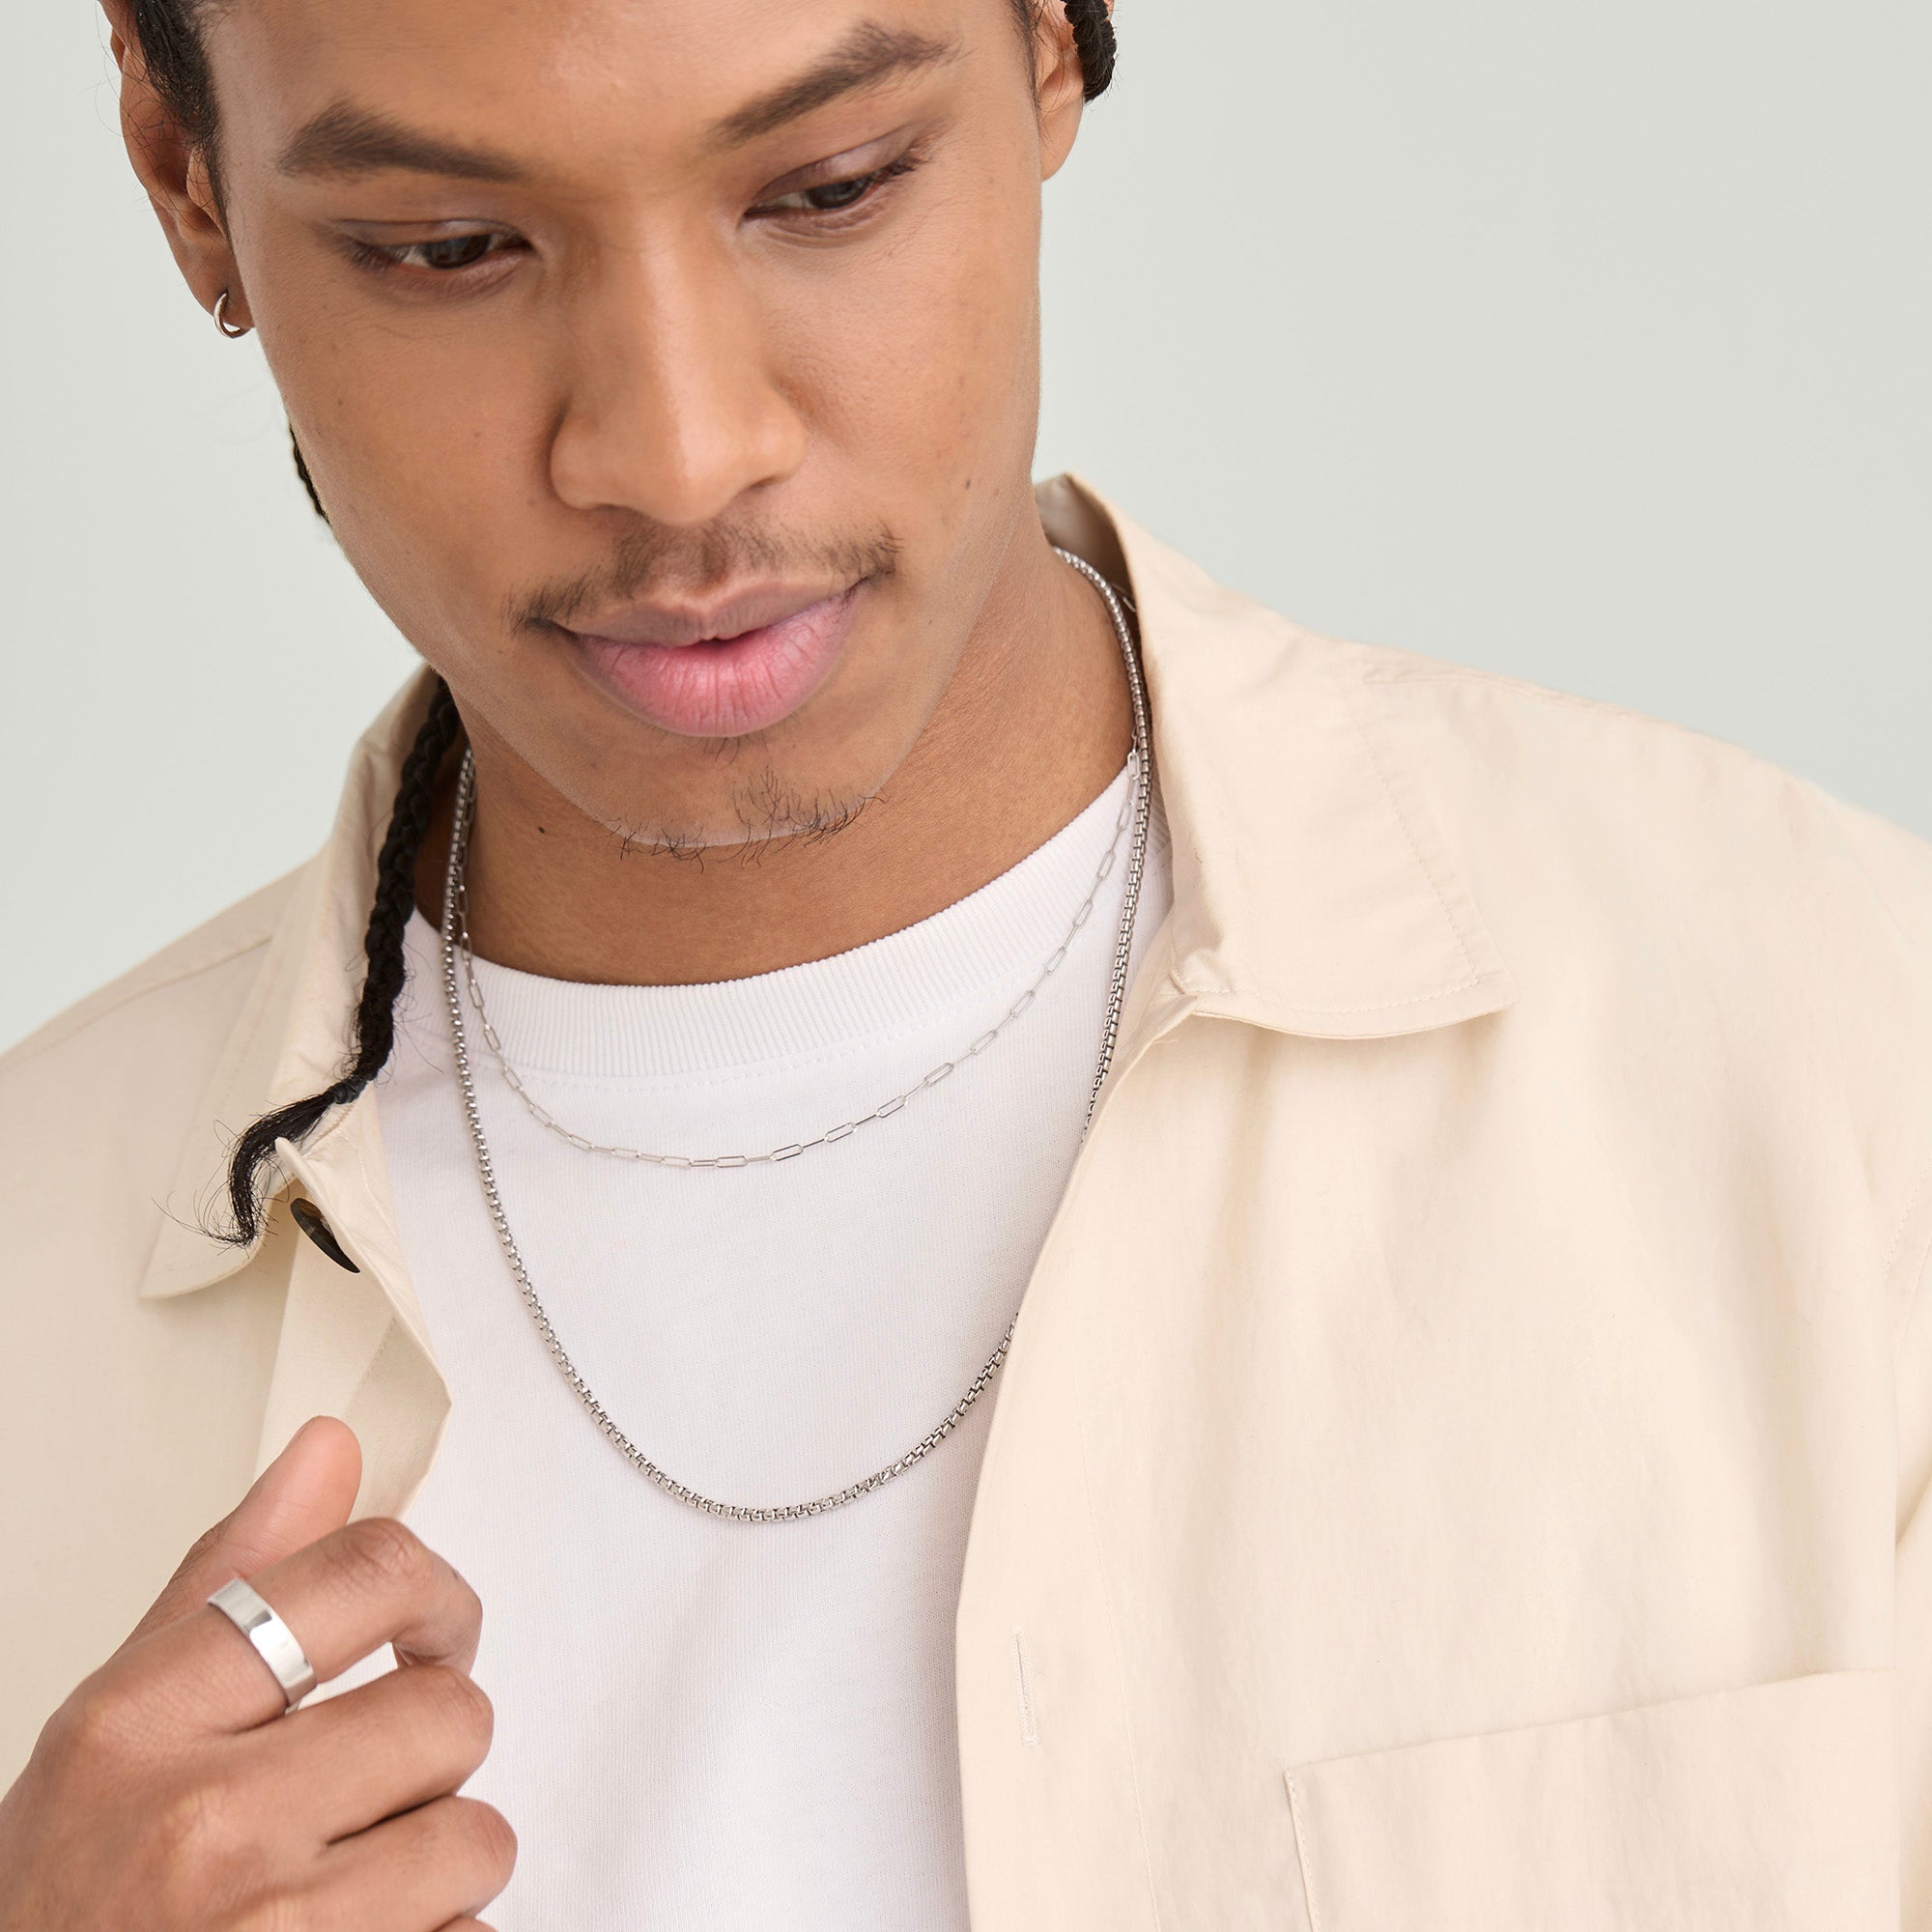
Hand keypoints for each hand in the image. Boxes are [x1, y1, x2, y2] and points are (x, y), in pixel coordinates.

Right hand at [0, 1417, 513, 1929]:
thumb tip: (331, 1445)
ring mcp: (274, 1930)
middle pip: (449, 1713)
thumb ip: (233, 1580)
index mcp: (145, 1723)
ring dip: (437, 1865)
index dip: (438, 1595)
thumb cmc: (65, 1902)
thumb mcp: (117, 1728)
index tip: (437, 1628)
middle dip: (428, 1756)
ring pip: (476, 1837)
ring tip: (348, 1890)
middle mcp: (206, 1821)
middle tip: (361, 1796)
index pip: (366, 1575)